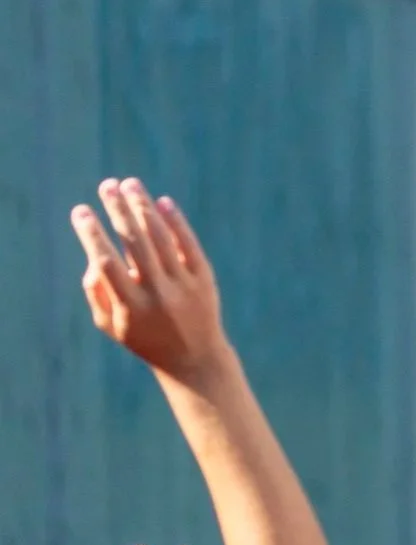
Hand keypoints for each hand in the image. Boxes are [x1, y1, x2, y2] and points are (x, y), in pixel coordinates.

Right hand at [70, 180, 228, 381]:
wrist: (195, 360)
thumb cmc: (145, 338)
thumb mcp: (112, 325)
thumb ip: (96, 292)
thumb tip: (93, 255)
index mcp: (131, 307)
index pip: (107, 263)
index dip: (92, 234)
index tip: (81, 211)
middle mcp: (159, 295)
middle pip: (136, 244)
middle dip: (119, 210)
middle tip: (107, 185)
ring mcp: (184, 287)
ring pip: (162, 239)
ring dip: (144, 207)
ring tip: (130, 184)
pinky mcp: (204, 281)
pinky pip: (189, 245)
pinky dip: (176, 222)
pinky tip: (162, 202)